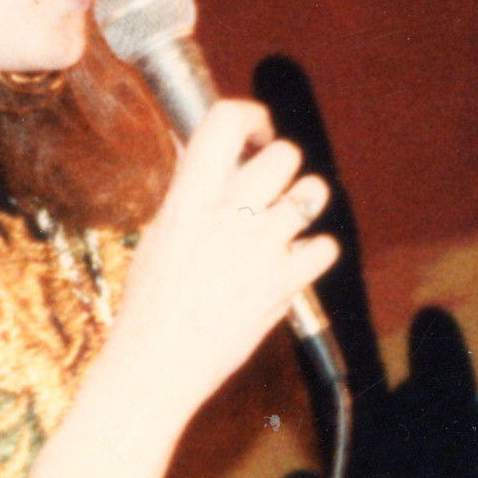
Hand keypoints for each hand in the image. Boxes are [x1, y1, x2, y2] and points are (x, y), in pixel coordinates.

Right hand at [106, 100, 339, 417]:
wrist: (159, 361)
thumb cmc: (151, 300)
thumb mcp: (159, 231)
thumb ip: (188, 189)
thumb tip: (199, 148)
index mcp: (190, 198)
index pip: (226, 122)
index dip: (249, 115)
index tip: (254, 132)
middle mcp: (230, 216)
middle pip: (284, 154)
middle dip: (281, 164)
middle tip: (269, 186)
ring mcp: (261, 248)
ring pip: (313, 192)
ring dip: (304, 201)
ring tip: (286, 220)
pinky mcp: (286, 283)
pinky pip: (326, 247)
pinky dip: (315, 253)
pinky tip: (294, 261)